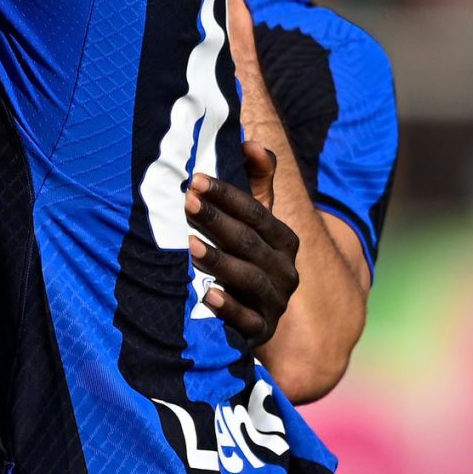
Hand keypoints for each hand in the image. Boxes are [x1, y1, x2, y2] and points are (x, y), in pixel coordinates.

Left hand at [186, 142, 299, 344]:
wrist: (254, 321)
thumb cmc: (246, 261)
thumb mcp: (254, 226)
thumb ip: (257, 185)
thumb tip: (253, 142)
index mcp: (284, 241)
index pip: (257, 214)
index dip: (228, 196)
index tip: (197, 180)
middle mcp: (285, 271)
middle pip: (250, 242)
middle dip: (217, 221)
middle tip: (186, 202)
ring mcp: (275, 302)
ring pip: (249, 278)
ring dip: (219, 260)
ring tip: (188, 245)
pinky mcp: (261, 331)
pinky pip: (248, 320)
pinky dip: (229, 307)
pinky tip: (208, 295)